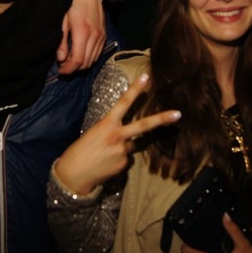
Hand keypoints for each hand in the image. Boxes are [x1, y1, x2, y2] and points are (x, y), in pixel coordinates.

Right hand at [54, 73, 181, 194]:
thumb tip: (126, 137)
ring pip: (131, 146)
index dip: (135, 89)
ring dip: (122, 147)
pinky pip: (126, 158)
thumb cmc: (79, 151)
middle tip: (178, 114)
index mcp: (106, 124)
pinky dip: (118, 159)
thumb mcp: (93, 133)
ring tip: (104, 155)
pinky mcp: (124, 165)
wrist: (73, 175)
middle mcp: (118, 136)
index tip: (146, 77)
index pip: (123, 102)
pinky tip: (106, 164)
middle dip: (162, 119)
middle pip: (144, 125)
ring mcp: (123, 152)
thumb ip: (111, 131)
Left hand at [57, 0, 106, 74]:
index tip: (60, 70)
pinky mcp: (103, 35)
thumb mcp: (62, 21)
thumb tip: (61, 58)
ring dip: (81, 64)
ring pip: (92, 60)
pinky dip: (88, 57)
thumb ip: (61, 41)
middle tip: (63, 65)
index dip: (68, 69)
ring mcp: (101, 36)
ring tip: (70, 59)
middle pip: (86, 63)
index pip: (77, 60)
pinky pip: (97, 53)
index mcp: (82, 32)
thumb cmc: (71, 3)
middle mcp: (94, 35)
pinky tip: (79, 53)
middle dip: (73, 68)